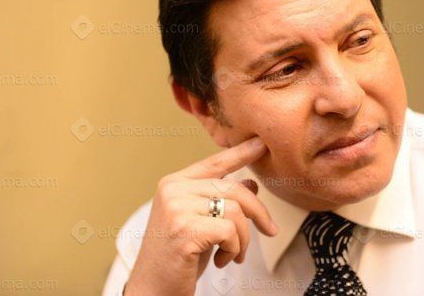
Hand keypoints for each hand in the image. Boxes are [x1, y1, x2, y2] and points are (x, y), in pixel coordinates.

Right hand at [124, 136, 277, 295]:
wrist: (153, 290)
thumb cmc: (179, 257)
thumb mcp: (203, 223)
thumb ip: (221, 200)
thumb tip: (251, 182)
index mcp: (175, 183)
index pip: (215, 163)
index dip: (241, 152)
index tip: (261, 143)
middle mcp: (174, 189)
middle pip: (235, 189)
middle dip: (259, 212)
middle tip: (270, 230)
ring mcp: (177, 207)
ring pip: (236, 212)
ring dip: (243, 239)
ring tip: (233, 255)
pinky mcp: (185, 229)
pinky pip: (230, 231)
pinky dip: (235, 249)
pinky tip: (221, 261)